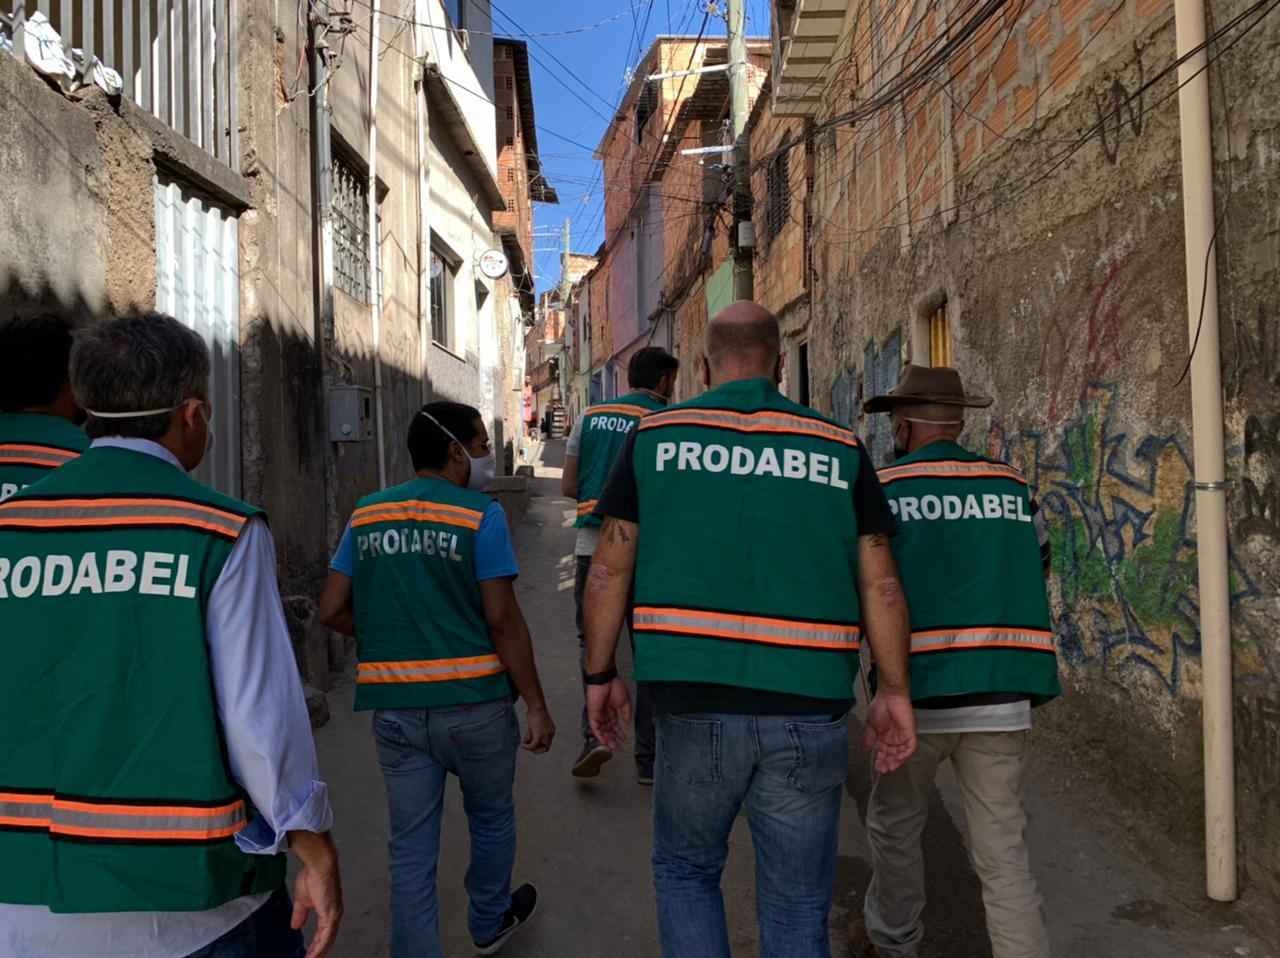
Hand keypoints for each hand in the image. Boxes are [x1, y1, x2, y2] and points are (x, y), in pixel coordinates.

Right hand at [288, 831, 342, 957]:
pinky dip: (320, 948)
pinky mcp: (331, 914)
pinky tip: (313, 956)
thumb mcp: (302, 900)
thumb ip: (300, 914)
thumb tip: (295, 925)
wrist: (318, 866)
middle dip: (319, 951)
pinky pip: (326, 936)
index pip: (324, 931)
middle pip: (328, 938)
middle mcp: (335, 913)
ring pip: (328, 939)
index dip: (317, 943)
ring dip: (319, 952)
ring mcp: (334, 914)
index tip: (309, 952)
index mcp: (329, 908)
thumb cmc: (312, 876)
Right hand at [523, 703, 554, 752]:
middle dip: (537, 749)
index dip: (541, 745)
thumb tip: (526, 741)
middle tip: (529, 745)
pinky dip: (528, 747)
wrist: (537, 706)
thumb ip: (533, 733)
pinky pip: (533, 746)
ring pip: (539, 748)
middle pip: (546, 748)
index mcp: (551, 731)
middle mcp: (550, 734)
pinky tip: (523, 745)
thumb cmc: (536, 712)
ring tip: (525, 743)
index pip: (548, 743)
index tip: (533, 742)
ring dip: (531, 748)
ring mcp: (545, 735)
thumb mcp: (536, 724)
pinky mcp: (539, 735)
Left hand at [588, 677, 631, 750]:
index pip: (614, 724)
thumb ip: (626, 713)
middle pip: (608, 729)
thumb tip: (628, 722)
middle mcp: (604, 713)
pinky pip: (595, 727)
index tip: (622, 739)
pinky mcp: (592, 714)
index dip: (618, 732)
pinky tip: (605, 741)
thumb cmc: (614, 686)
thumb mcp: (625, 702)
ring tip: (613, 746)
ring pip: (602, 730)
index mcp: (611, 709)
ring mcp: (598, 714)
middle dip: (613, 738)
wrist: (605, 680)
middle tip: (617, 747)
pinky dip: (600, 735)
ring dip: (607, 739)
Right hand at [863, 692, 916, 773]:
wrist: (889, 697)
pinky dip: (906, 754)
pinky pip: (910, 747)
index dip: (880, 761)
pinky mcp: (910, 733)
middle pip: (892, 756)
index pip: (884, 753)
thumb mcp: (870, 725)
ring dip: (897, 762)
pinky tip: (898, 758)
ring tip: (890, 767)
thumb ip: (870, 738)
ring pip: (902, 754)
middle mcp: (894, 739)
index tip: (877, 767)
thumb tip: (867, 749)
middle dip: (888, 763)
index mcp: (884, 737)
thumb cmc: (879, 707)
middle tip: (883, 770)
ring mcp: (902, 737)